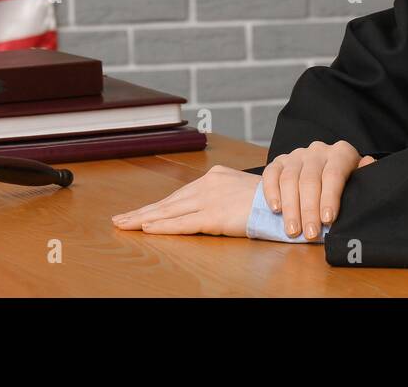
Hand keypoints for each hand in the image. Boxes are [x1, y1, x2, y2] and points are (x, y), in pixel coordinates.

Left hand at [110, 165, 258, 237]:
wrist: (289, 202)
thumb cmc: (270, 201)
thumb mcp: (240, 193)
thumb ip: (221, 197)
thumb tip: (205, 209)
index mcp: (214, 177)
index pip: (178, 196)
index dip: (156, 207)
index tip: (137, 213)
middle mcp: (208, 184)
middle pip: (168, 202)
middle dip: (142, 212)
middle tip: (119, 220)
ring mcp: (210, 199)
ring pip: (169, 212)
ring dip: (144, 219)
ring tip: (124, 225)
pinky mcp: (215, 215)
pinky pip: (183, 223)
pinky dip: (163, 227)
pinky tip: (147, 229)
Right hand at [260, 141, 375, 239]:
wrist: (326, 171)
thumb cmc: (346, 183)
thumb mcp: (359, 179)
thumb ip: (364, 174)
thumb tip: (370, 164)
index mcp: (340, 153)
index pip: (333, 174)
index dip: (330, 198)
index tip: (328, 220)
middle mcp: (318, 151)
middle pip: (310, 180)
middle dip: (309, 210)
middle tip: (310, 233)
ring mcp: (297, 155)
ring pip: (289, 179)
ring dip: (290, 207)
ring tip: (293, 230)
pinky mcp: (279, 161)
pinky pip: (271, 174)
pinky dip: (271, 192)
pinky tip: (276, 210)